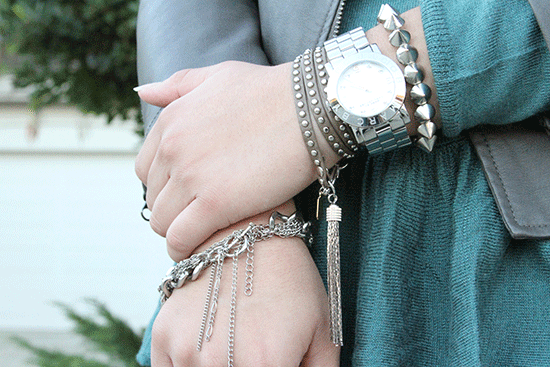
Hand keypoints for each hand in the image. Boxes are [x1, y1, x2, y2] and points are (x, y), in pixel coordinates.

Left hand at [135, 61, 334, 260]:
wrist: (310, 110)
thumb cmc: (271, 91)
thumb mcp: (218, 75)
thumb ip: (177, 85)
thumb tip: (143, 92)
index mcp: (170, 122)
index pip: (146, 169)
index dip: (165, 185)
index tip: (186, 194)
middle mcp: (173, 149)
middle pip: (154, 198)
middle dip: (173, 209)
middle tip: (200, 214)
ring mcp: (192, 177)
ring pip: (163, 222)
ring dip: (177, 231)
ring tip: (202, 233)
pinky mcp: (216, 204)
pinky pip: (181, 238)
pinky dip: (184, 248)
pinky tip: (198, 249)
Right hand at [151, 203, 339, 365]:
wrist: (248, 234)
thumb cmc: (290, 281)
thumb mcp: (324, 332)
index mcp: (266, 365)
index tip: (276, 363)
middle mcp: (220, 363)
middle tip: (256, 353)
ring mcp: (185, 351)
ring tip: (235, 346)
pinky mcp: (162, 338)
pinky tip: (208, 353)